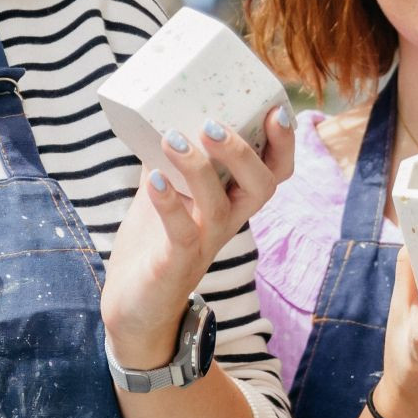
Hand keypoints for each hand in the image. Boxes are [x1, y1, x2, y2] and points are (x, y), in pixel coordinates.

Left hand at [102, 111, 293, 369]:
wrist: (133, 308)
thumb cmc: (153, 245)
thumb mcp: (165, 192)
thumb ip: (169, 159)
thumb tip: (159, 112)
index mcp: (232, 202)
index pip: (275, 172)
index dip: (284, 143)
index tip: (276, 108)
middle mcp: (226, 223)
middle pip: (262, 187)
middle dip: (244, 151)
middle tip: (213, 123)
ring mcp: (204, 245)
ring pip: (221, 206)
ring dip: (199, 168)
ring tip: (174, 138)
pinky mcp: (175, 264)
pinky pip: (182, 232)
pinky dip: (169, 203)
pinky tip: (153, 177)